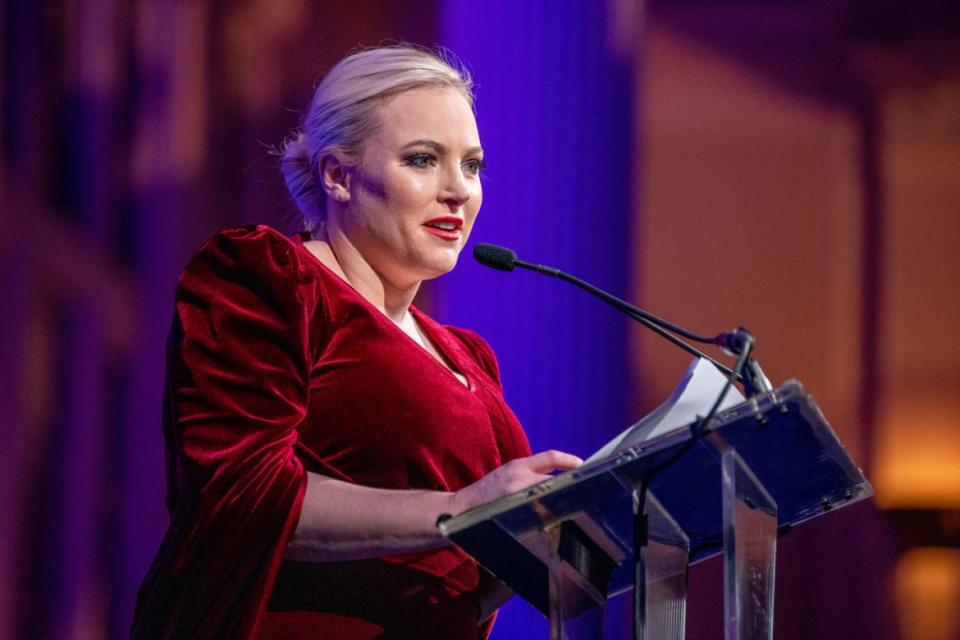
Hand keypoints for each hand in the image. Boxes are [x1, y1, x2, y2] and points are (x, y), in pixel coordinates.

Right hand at [449, 450, 582, 514]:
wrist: (461, 508)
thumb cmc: (487, 493)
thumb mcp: (507, 474)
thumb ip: (530, 473)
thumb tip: (558, 477)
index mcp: (518, 466)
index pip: (549, 457)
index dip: (568, 460)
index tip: (582, 465)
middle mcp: (518, 477)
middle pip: (553, 480)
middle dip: (567, 488)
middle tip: (581, 494)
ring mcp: (515, 496)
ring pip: (547, 497)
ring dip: (558, 505)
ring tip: (569, 511)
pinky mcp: (512, 511)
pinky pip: (536, 513)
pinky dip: (546, 517)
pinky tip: (552, 525)